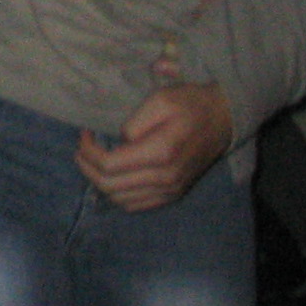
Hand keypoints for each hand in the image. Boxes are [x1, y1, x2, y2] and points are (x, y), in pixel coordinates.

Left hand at [75, 81, 232, 211]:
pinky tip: (112, 176)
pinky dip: (117, 194)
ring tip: (92, 161)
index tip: (84, 134)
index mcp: (160, 153)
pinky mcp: (173, 194)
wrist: (224, 119)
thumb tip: (119, 141)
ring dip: (99, 183)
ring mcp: (171, 190)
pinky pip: (137, 205)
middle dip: (87, 168)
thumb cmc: (190, 104)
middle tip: (81, 149)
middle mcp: (165, 178)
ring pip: (121, 200)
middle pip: (110, 186)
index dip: (88, 152)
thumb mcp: (160, 100)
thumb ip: (135, 122)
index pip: (109, 165)